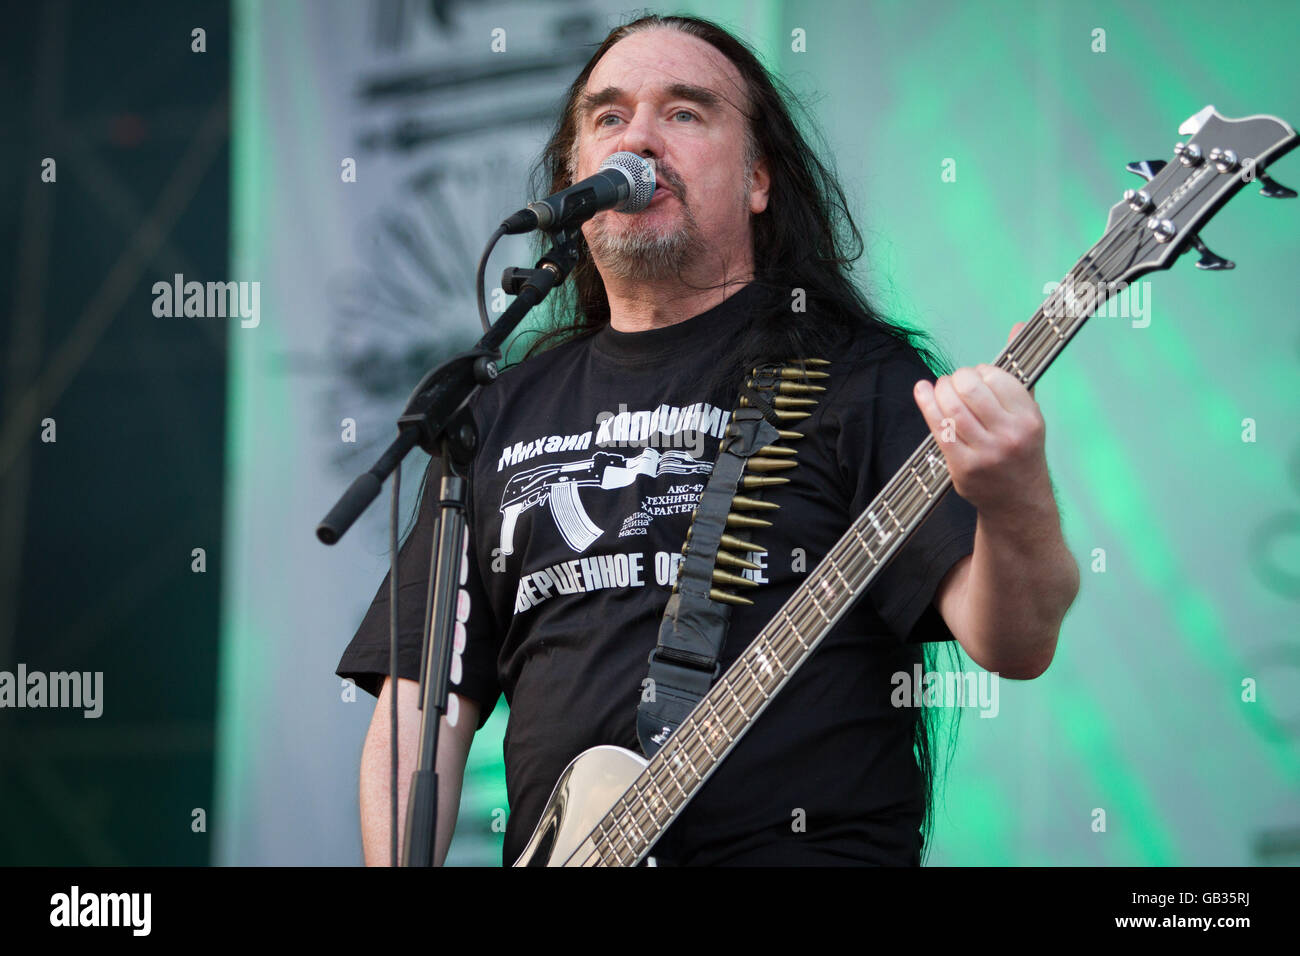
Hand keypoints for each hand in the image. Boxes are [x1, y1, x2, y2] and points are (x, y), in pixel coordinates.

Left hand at [912, 323, 1050, 518]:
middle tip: (954, 382)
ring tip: (941, 389)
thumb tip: (1017, 326)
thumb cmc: (1020, 450)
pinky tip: (922, 392)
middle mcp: (1010, 435)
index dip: (981, 372)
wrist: (1018, 502)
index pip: (997, 377)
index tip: (977, 377)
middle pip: (970, 388)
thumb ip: (1018, 372)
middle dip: (957, 378)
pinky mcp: (962, 467)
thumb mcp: (1028, 413)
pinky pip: (938, 428)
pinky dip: (926, 404)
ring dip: (939, 390)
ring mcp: (985, 453)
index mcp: (1029, 418)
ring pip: (951, 407)